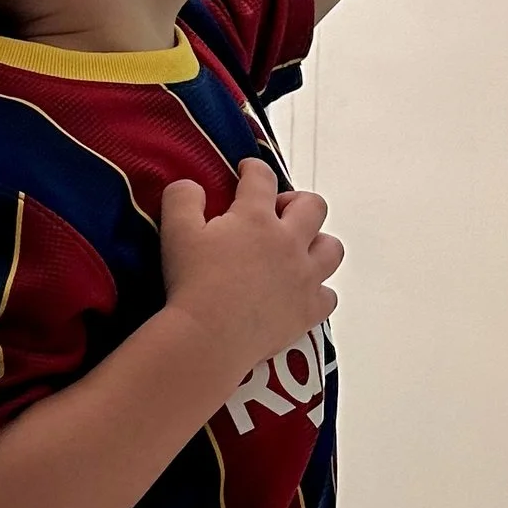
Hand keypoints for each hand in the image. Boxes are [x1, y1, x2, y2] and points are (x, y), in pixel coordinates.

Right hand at [159, 155, 341, 380]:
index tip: (246, 172)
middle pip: (314, 206)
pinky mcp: (308, 311)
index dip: (254, 169)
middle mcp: (289, 241)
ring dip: (317, 244)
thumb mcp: (175, 231)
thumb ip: (182, 198)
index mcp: (256, 217)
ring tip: (296, 253)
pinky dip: (317, 291)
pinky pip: (329, 296)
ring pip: (332, 249)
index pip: (262, 178)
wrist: (209, 338)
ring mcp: (304, 277)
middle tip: (275, 215)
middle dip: (296, 203)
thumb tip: (192, 186)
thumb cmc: (191, 282)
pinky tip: (300, 293)